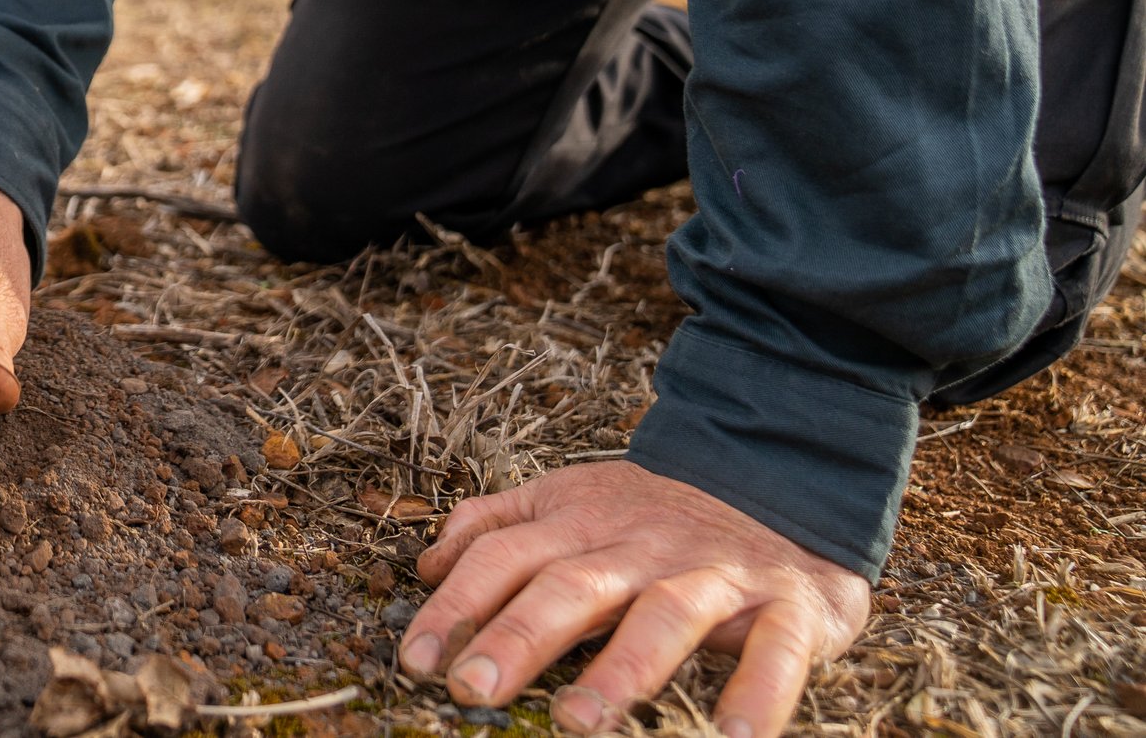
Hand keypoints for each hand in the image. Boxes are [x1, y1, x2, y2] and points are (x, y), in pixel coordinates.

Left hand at [400, 461, 870, 736]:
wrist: (782, 488)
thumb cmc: (655, 518)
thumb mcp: (572, 504)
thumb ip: (499, 528)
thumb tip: (428, 565)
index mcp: (580, 523)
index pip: (503, 557)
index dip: (457, 605)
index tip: (415, 659)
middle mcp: (640, 546)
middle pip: (570, 587)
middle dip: (517, 638)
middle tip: (472, 689)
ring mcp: (713, 575)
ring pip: (662, 616)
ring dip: (620, 668)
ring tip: (579, 721)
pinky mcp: (786, 606)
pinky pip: (774, 650)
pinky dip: (758, 692)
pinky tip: (734, 737)